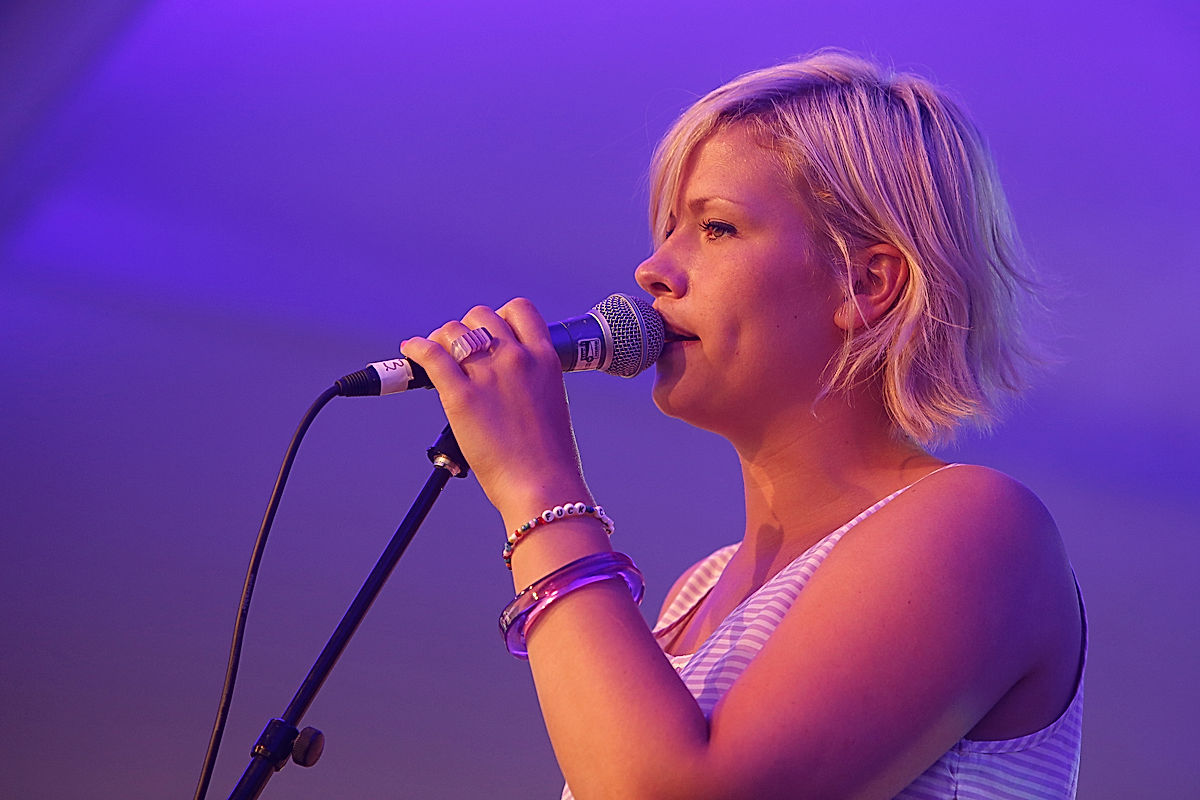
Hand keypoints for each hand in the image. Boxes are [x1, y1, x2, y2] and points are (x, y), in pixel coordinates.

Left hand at [400, 298, 592, 526]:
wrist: (543, 486)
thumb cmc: (549, 456)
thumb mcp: (551, 401)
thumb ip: (531, 380)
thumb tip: (505, 378)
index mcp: (545, 358)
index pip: (519, 310)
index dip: (500, 316)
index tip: (490, 331)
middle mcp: (517, 358)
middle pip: (481, 316)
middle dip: (466, 328)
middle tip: (458, 350)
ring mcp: (489, 375)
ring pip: (453, 331)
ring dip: (441, 339)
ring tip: (435, 354)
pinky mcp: (461, 396)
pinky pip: (431, 356)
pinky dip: (416, 349)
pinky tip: (411, 351)